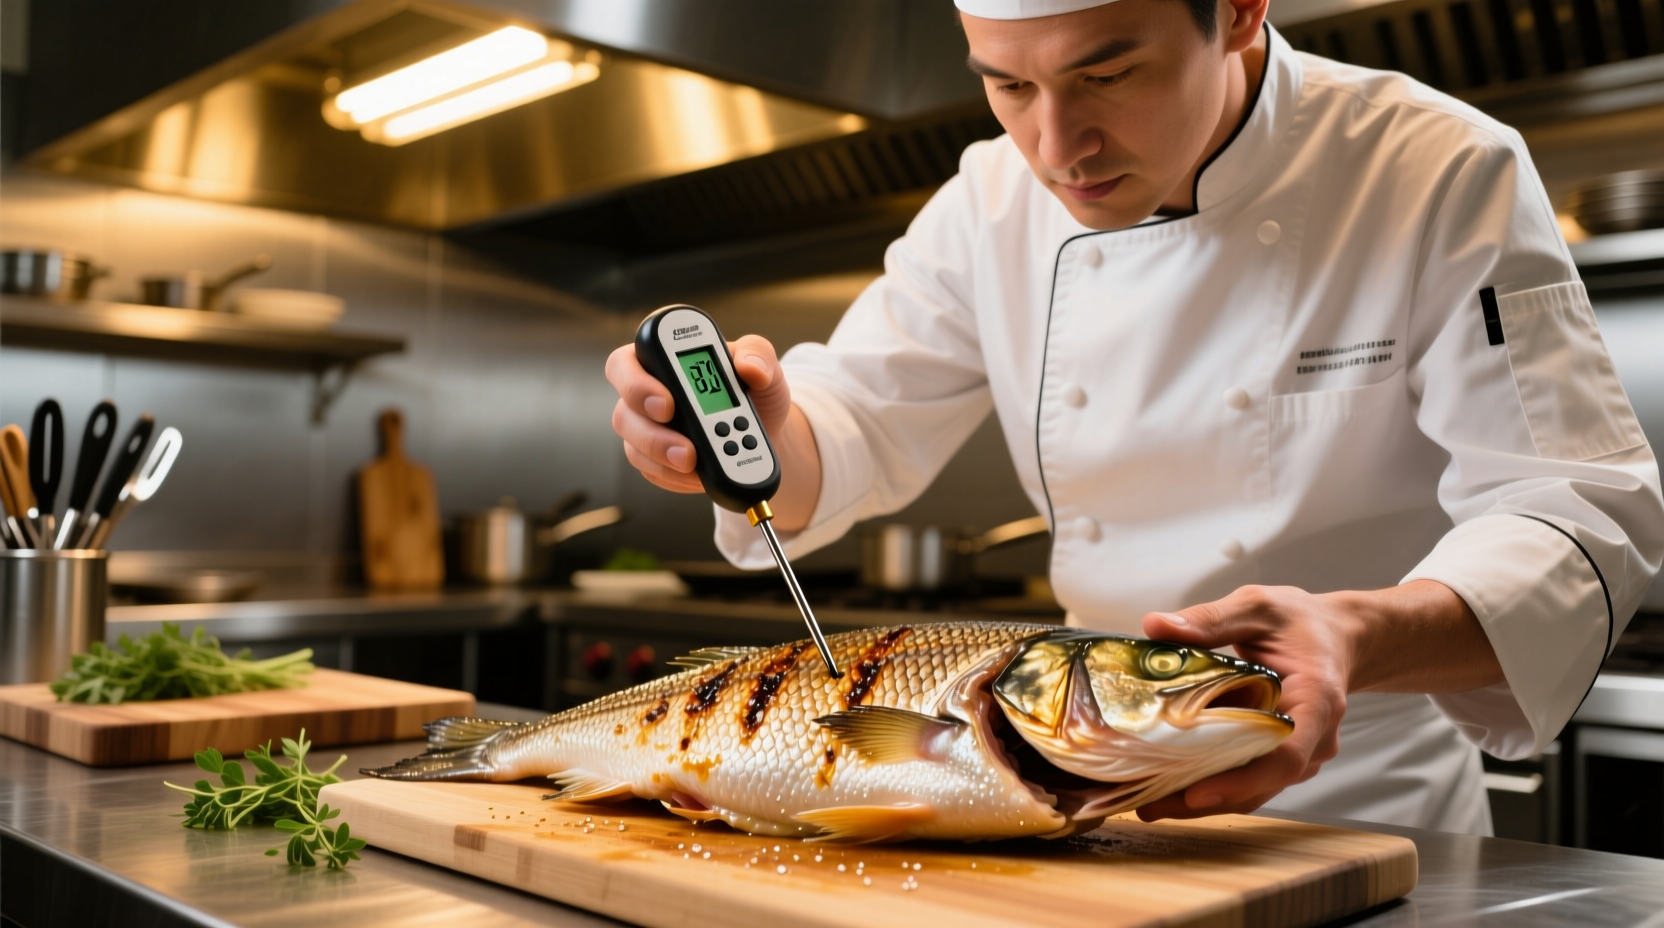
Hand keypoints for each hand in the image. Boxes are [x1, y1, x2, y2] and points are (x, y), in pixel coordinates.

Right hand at [606, 335, 792, 494]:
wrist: (762, 433)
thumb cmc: (755, 390)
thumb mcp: (764, 363)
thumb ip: (758, 354)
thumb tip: (750, 368)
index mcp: (662, 359)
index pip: (625, 362)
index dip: (636, 383)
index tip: (668, 402)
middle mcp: (645, 393)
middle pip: (624, 412)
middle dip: (651, 434)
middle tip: (685, 448)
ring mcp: (646, 428)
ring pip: (635, 447)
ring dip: (664, 459)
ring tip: (694, 464)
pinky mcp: (654, 460)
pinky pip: (653, 472)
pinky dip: (676, 477)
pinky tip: (699, 476)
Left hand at [1133, 579, 1497, 820]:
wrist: (1334, 637)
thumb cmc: (1300, 621)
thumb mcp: (1257, 607)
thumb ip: (1211, 619)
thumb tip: (1157, 626)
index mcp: (1315, 701)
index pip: (1286, 757)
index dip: (1242, 781)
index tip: (1197, 793)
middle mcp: (1313, 738)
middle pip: (1261, 784)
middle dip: (1205, 799)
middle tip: (1149, 806)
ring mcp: (1300, 754)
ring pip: (1252, 790)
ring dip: (1202, 799)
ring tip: (1148, 803)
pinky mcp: (1281, 758)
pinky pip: (1248, 779)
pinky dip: (1210, 784)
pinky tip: (1168, 784)